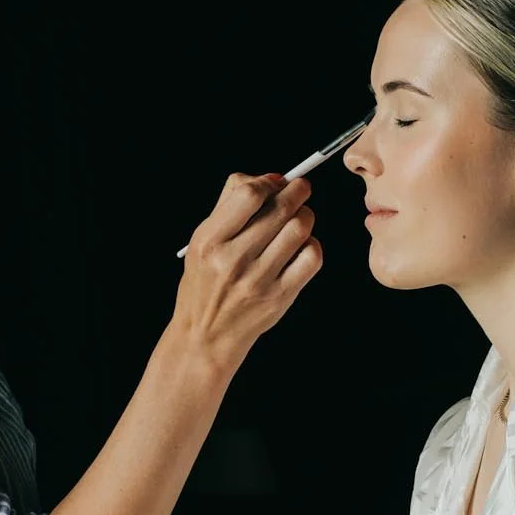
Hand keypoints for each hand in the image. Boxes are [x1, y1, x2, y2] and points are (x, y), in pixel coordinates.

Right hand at [172, 172, 321, 364]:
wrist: (206, 335)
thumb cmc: (205, 282)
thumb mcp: (202, 241)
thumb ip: (229, 204)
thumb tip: (271, 178)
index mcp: (210, 241)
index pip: (249, 194)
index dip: (269, 182)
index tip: (277, 182)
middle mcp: (233, 260)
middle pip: (280, 209)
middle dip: (297, 191)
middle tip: (301, 189)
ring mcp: (259, 280)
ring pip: (300, 229)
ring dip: (306, 216)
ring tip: (299, 218)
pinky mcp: (280, 297)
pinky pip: (311, 258)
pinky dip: (312, 245)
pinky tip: (301, 246)